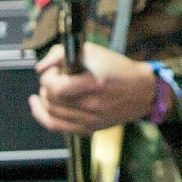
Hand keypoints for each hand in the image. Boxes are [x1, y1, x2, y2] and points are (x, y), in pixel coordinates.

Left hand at [30, 42, 156, 132]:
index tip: (53, 70)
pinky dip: (44, 115)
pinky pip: (56, 126)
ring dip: (45, 98)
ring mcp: (90, 120)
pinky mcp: (88, 129)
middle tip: (55, 76)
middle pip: (52, 100)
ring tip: (51, 89)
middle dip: (46, 86)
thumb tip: (40, 67)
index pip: (57, 88)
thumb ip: (63, 53)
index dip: (48, 77)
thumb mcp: (94, 52)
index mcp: (96, 84)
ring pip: (51, 113)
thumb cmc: (119, 69)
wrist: (142, 91)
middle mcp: (93, 105)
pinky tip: (40, 105)